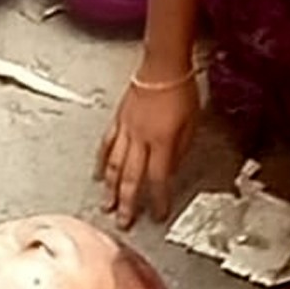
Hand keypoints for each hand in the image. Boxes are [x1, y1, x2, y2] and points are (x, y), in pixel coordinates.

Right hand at [95, 76, 198, 226]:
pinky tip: (97, 174)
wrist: (163, 66)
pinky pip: (106, 146)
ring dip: (110, 189)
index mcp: (162, 142)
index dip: (159, 199)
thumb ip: (180, 149)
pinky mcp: (118, 121)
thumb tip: (171, 169)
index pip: (158, 179)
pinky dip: (100, 163)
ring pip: (114, 165)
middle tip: (124, 222)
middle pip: (131, 178)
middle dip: (128, 203)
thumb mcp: (192, 123)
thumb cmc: (181, 91)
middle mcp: (140, 139)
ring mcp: (126, 130)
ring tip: (106, 205)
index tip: (159, 214)